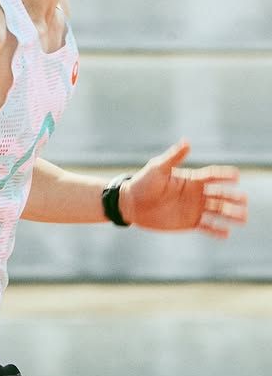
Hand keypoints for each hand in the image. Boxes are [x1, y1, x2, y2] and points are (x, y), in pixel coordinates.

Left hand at [120, 139, 247, 237]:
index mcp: (191, 179)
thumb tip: (187, 142)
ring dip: (230, 214)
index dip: (225, 175)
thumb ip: (173, 157)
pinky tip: (226, 233)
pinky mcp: (189, 222)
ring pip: (217, 211)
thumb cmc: (143, 183)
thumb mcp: (157, 168)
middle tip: (245, 201)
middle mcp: (196, 193)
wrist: (131, 204)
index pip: (213, 176)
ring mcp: (194, 208)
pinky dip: (216, 230)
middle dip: (233, 197)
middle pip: (220, 195)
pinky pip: (207, 227)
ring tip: (243, 218)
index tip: (236, 176)